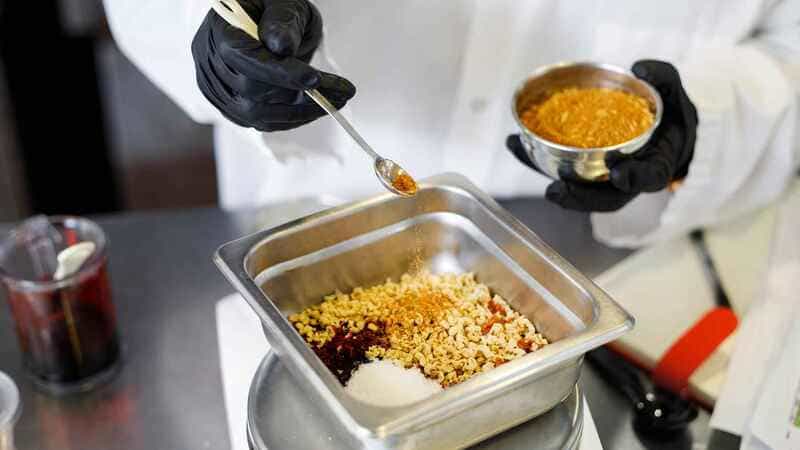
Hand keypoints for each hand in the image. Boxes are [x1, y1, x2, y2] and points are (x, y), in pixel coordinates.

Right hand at [191, 0, 355, 131]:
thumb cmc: (272, 7)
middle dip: (299, 96)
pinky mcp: (229, 104)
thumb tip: (281, 46)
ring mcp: (217, 87)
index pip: (247, 61)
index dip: (282, 74)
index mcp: (221, 31)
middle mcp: (212, 62)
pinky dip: (288, 119)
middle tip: (339, 92)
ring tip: (333, 101)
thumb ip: (282, 21)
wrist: (263, 19)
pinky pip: (258, 121)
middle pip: (252, 93)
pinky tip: (311, 108)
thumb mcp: (283, 2)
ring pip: (256, 114)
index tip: (316, 80)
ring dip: (299, 113)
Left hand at [507, 60, 697, 211]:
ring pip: (576, 187)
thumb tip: (639, 68)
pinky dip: (536, 157)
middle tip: (555, 191)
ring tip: (520, 152)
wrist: (665, 134)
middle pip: (603, 198)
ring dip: (543, 174)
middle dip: (577, 197)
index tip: (620, 174)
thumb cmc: (671, 117)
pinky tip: (515, 142)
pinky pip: (559, 169)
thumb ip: (663, 79)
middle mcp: (627, 180)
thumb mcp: (674, 95)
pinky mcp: (583, 170)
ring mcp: (603, 179)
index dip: (634, 178)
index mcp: (656, 166)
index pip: (648, 177)